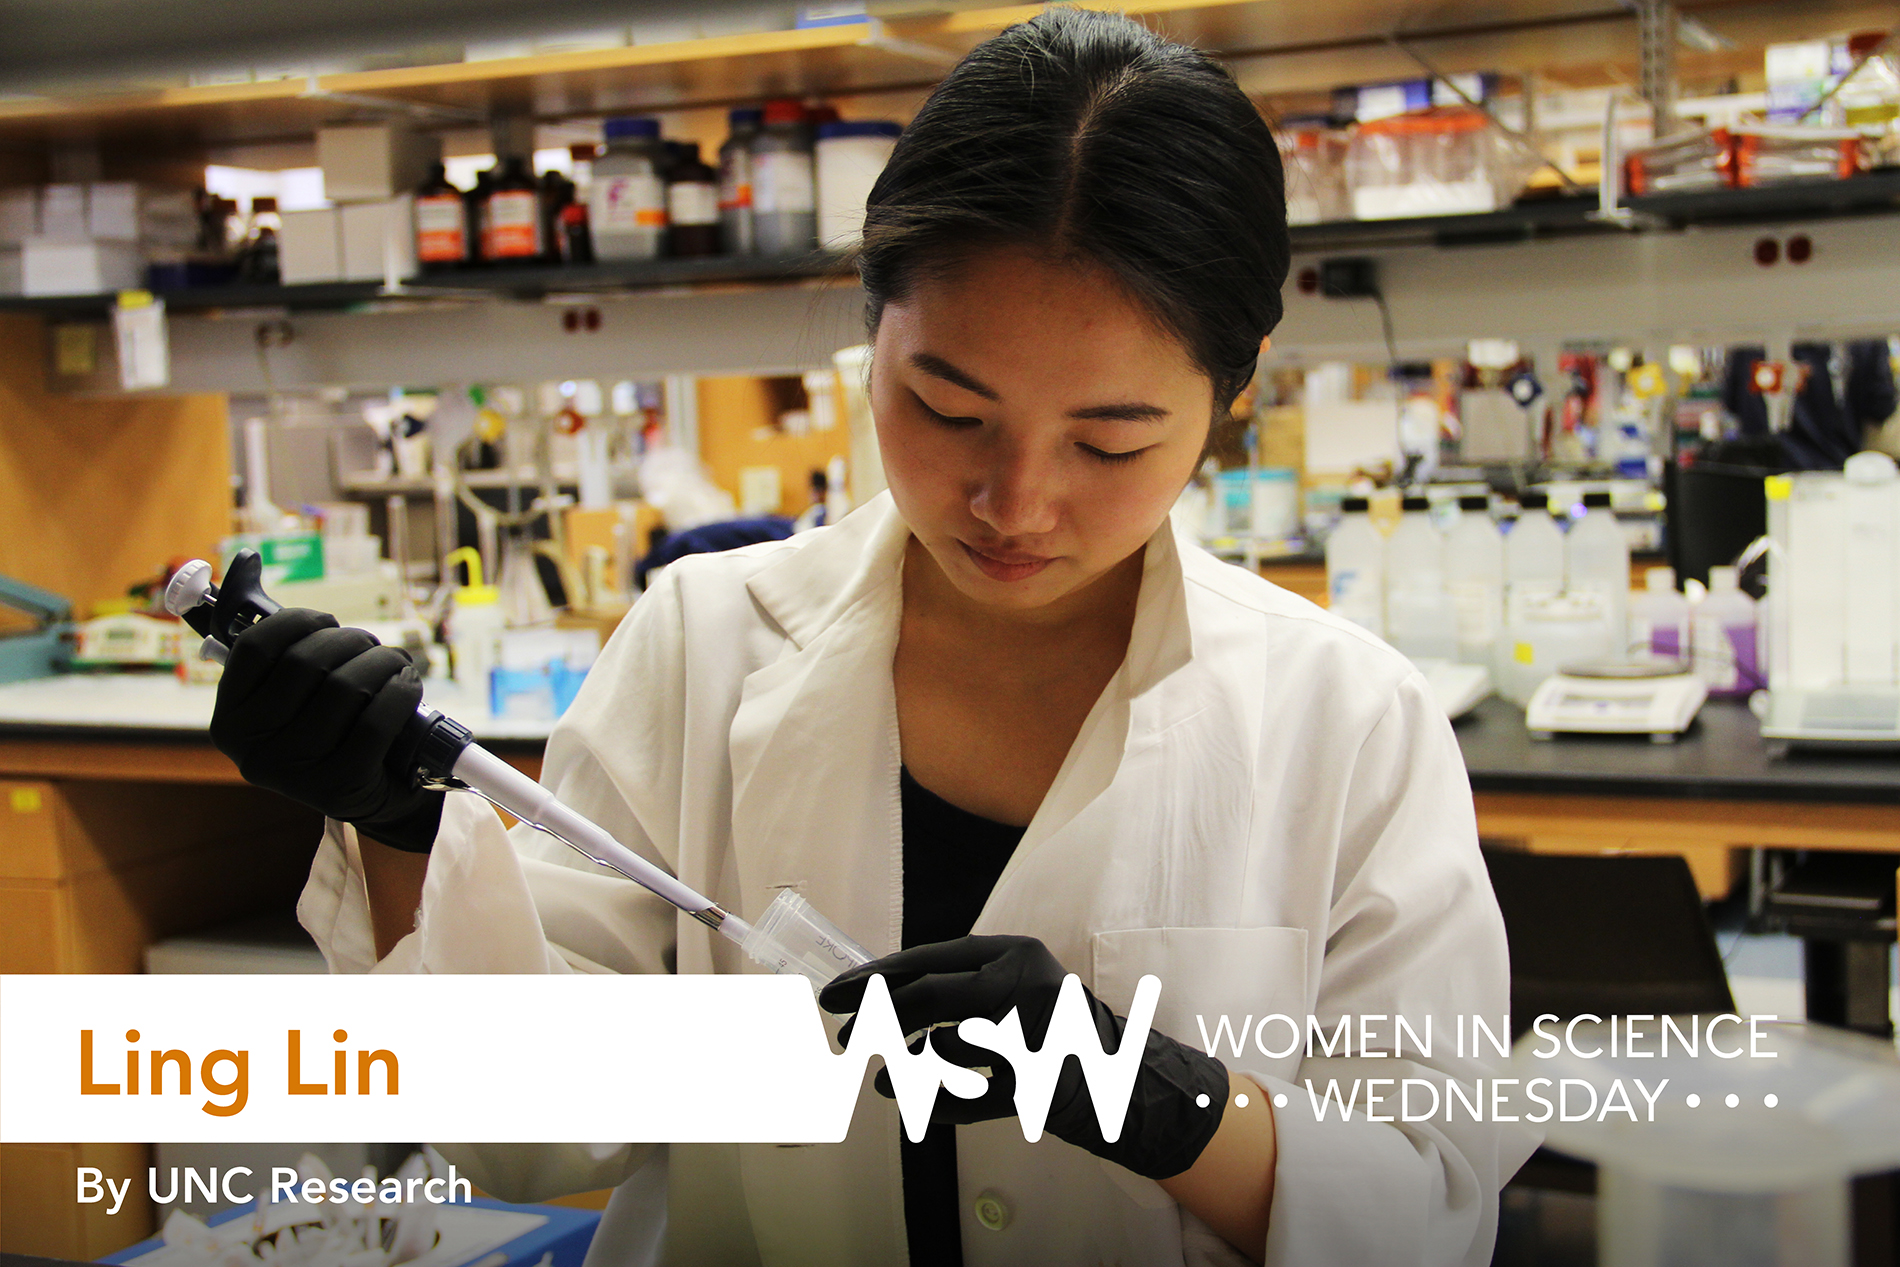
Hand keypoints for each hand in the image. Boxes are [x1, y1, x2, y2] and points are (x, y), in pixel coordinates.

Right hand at [210, 607, 442, 851]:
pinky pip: (378, 718)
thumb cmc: (336, 732)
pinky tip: (409, 685)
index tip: (326, 620)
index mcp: (230, 722)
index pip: (255, 647)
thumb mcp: (294, 697)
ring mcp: (294, 773)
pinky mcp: (340, 785)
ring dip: (383, 661)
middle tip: (372, 645)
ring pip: (346, 687)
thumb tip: (245, 560)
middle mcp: (252, 750)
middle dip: (351, 641)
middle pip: (307, 663)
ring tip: (395, 663)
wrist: (379, 798)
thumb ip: (277, 648)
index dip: (297, 620)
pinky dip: (402, 691)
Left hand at [818, 935, 1228, 1179]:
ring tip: (882, 1082)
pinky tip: (915, 1107)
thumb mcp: (1005, 992)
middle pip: (930, 994)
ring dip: (907, 1067)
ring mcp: (1035, 1031)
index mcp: (1013, 953)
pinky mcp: (1040, 1082)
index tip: (834, 994)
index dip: (875, 978)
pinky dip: (938, 1103)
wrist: (1124, 1077)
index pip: (928, 960)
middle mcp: (1024, 982)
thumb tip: (875, 1001)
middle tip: (841, 1036)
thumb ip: (953, 991)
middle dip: (877, 1017)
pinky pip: (970, 1095)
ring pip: (946, 1045)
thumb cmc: (1051, 1032)